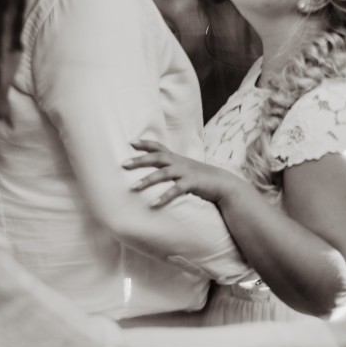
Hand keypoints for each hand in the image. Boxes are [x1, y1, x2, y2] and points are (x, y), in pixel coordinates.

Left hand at [123, 140, 241, 206]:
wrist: (222, 183)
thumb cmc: (199, 178)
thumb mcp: (184, 169)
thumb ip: (170, 168)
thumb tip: (155, 172)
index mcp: (176, 158)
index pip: (158, 147)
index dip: (145, 143)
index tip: (131, 142)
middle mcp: (179, 162)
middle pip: (156, 158)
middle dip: (139, 160)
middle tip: (123, 164)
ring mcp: (186, 172)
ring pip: (163, 174)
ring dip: (147, 180)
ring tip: (133, 187)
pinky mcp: (192, 183)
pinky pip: (176, 190)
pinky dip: (164, 197)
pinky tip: (153, 205)